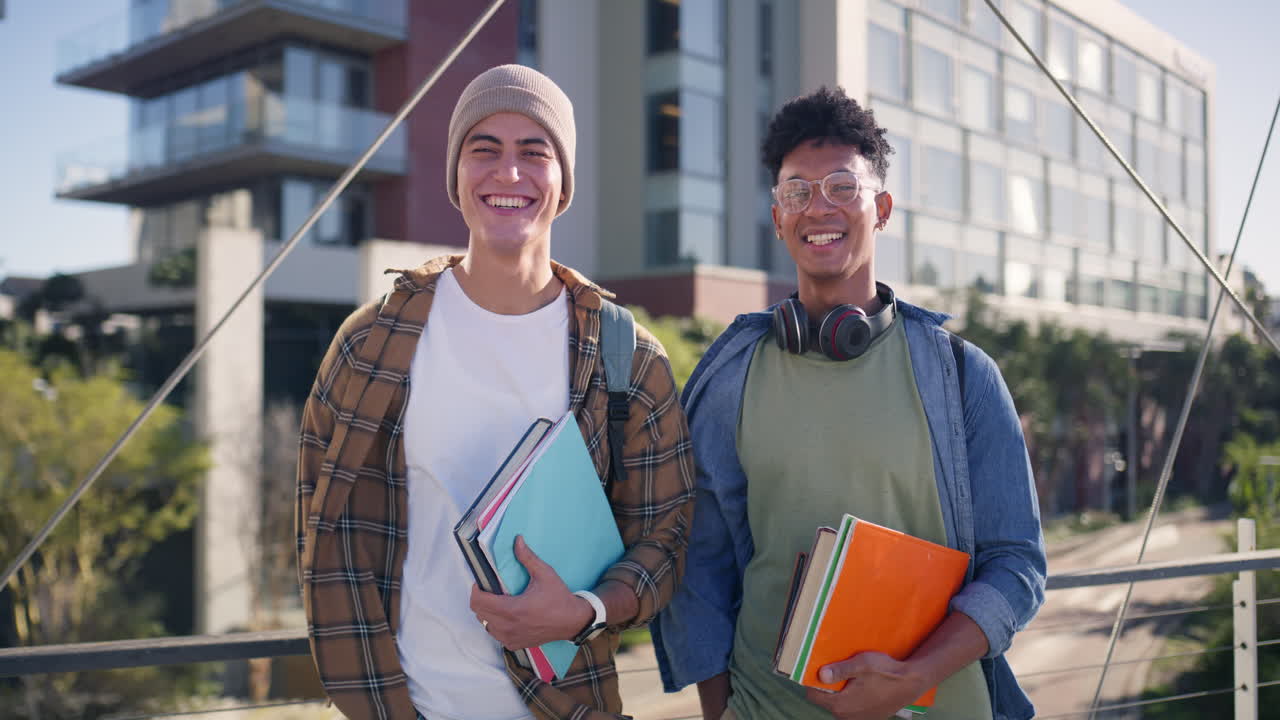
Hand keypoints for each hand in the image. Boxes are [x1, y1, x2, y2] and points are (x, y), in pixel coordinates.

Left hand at [469, 535, 593, 650]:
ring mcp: (510, 638)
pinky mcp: (514, 644)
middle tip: (491, 590)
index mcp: (512, 610)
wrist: (572, 621)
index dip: (476, 590)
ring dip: (487, 612)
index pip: (478, 602)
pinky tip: (507, 615)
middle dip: (481, 599)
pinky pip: (495, 634)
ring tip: (499, 602)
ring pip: (485, 624)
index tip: (482, 582)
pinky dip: (496, 624)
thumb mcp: (544, 574)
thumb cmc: (558, 598)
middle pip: (478, 613)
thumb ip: (527, 557)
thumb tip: (517, 540)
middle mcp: (508, 627)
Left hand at [805, 652, 928, 719]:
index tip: (819, 670)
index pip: (813, 695)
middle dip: (828, 687)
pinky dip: (853, 699)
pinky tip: (863, 687)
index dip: (813, 682)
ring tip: (852, 678)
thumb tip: (820, 675)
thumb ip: (840, 670)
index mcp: (840, 704)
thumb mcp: (861, 664)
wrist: (911, 683)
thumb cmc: (885, 672)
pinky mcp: (869, 719)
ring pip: (839, 705)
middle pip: (826, 701)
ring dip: (842, 694)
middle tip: (838, 671)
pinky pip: (852, 710)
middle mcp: (846, 716)